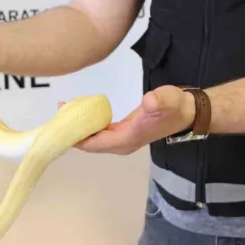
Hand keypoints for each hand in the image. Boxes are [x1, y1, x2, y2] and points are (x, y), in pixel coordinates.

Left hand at [60, 85, 196, 154]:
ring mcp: (121, 140)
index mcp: (126, 139)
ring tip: (64, 111)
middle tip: (57, 113)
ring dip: (78, 128)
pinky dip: (87, 125)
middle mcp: (121, 144)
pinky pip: (98, 133)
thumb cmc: (175, 106)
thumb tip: (149, 103)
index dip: (75, 137)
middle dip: (72, 132)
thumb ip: (160, 101)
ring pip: (93, 139)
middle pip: (89, 144)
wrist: (186, 112)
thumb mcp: (169, 99)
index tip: (58, 125)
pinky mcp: (122, 133)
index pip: (93, 143)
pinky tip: (79, 113)